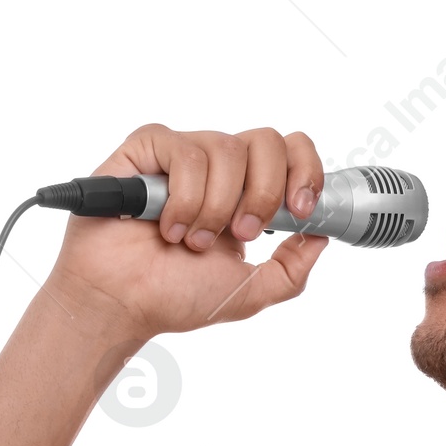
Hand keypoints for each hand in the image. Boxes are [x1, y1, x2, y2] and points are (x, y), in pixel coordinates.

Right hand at [48, 123, 329, 343]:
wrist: (122, 304)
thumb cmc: (173, 297)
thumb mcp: (250, 293)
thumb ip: (291, 270)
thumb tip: (322, 237)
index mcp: (246, 193)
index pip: (290, 152)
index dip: (305, 170)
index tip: (302, 209)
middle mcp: (218, 169)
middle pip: (266, 141)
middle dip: (263, 193)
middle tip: (241, 233)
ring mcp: (182, 156)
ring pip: (226, 149)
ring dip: (214, 207)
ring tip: (191, 241)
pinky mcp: (146, 149)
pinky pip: (183, 151)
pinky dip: (183, 197)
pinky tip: (166, 225)